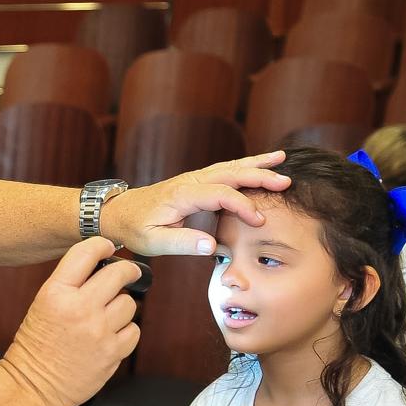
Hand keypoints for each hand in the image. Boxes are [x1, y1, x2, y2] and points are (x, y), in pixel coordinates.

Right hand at [1, 237, 140, 405]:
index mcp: (56, 293)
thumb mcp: (43, 303)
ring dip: (122, 306)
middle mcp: (79, 309)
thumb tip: (104, 265)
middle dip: (127, 271)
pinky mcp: (112, 353)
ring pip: (130, 303)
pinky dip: (126, 331)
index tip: (108, 247)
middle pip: (119, 274)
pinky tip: (111, 335)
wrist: (32, 385)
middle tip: (128, 273)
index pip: (86, 253)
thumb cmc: (36, 344)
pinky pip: (134, 331)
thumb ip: (71, 284)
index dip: (102, 245)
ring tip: (108, 315)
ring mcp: (98, 332)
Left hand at [103, 151, 292, 255]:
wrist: (119, 213)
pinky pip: (224, 170)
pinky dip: (244, 166)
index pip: (220, 194)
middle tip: (285, 181)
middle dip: (258, 176)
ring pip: (229, 167)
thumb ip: (182, 243)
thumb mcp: (153, 242)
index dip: (242, 205)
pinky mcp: (196, 182)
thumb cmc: (135, 228)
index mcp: (181, 196)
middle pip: (229, 173)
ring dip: (256, 164)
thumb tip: (211, 246)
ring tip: (282, 158)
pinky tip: (260, 164)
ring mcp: (193, 179)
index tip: (259, 221)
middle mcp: (190, 182)